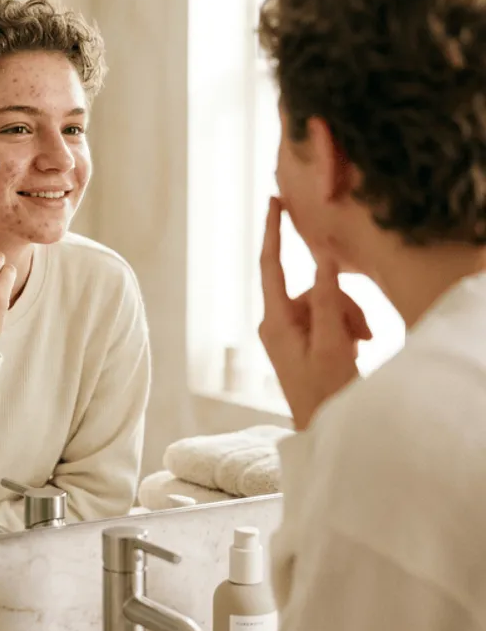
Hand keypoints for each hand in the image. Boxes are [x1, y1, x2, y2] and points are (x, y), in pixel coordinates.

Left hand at [258, 197, 372, 430]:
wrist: (322, 429)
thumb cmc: (324, 392)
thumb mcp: (330, 343)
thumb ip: (325, 299)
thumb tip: (320, 258)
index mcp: (275, 320)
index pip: (270, 265)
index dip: (272, 232)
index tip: (273, 201)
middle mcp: (276, 321)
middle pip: (312, 287)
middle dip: (341, 302)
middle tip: (362, 334)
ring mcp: (288, 331)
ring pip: (324, 302)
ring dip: (347, 318)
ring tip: (359, 345)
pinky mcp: (299, 339)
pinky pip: (324, 317)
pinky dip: (343, 326)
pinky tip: (352, 347)